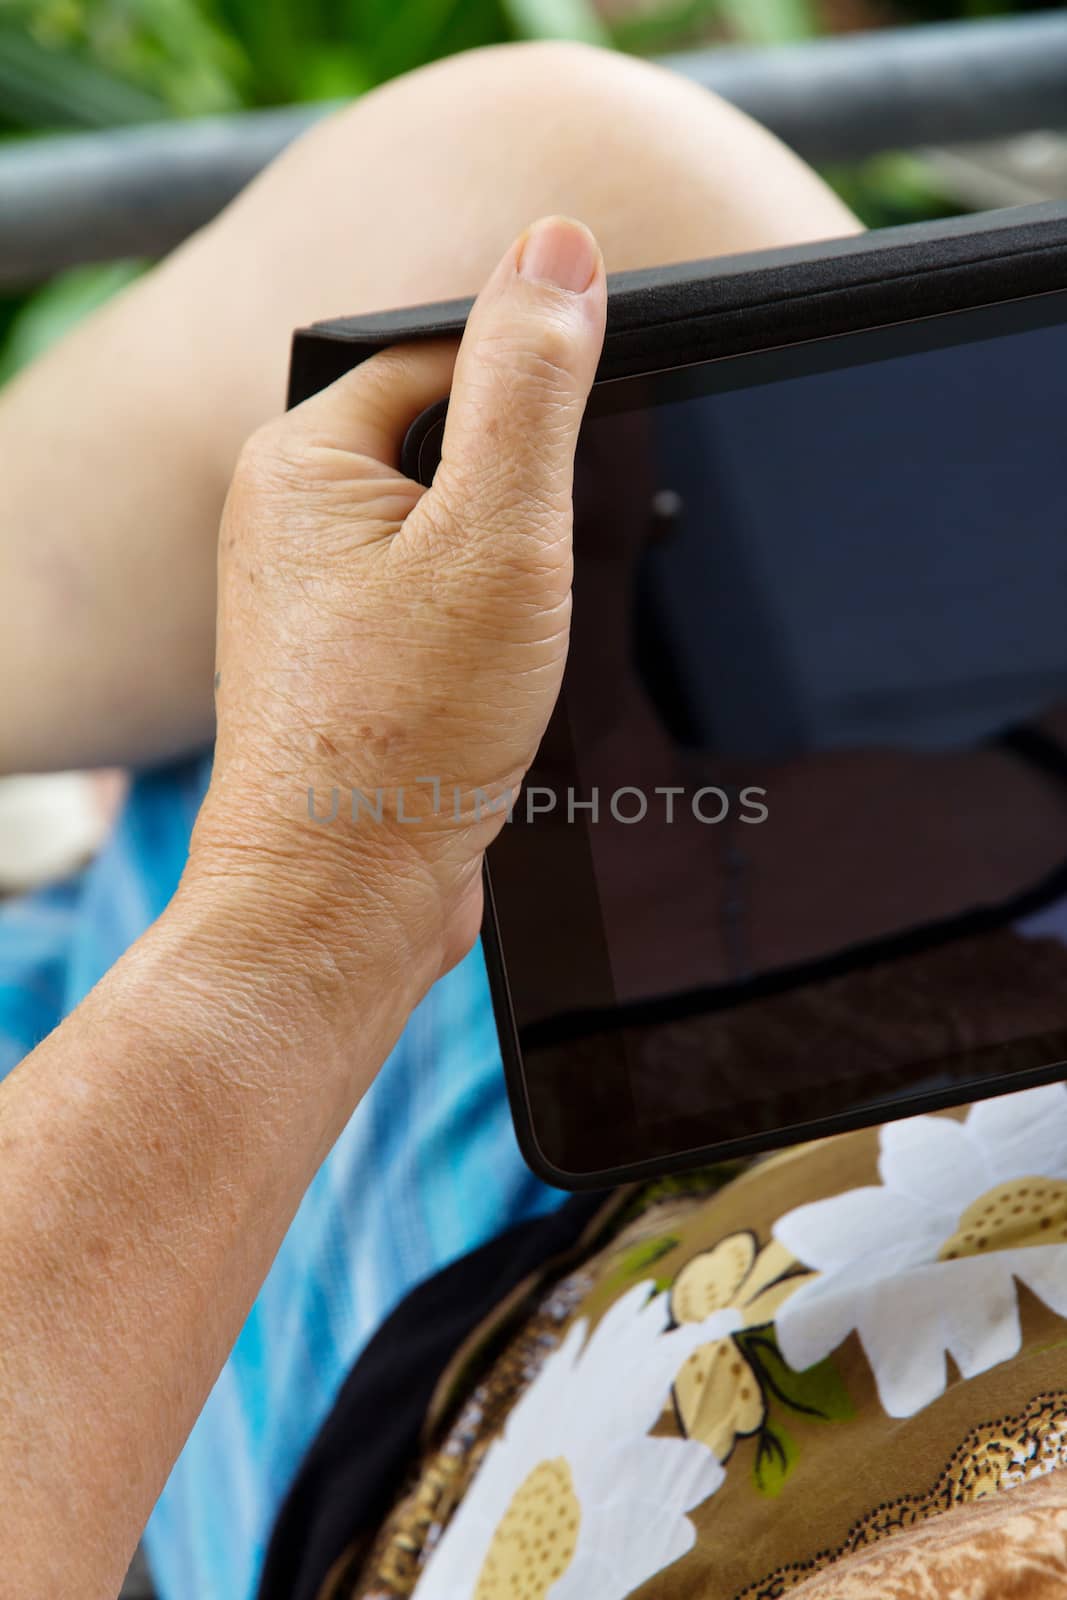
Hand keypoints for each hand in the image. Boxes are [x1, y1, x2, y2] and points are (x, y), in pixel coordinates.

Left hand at [186, 216, 605, 1025]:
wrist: (344, 900)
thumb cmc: (406, 732)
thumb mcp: (498, 534)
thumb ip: (530, 385)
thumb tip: (558, 249)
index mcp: (303, 458)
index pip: (446, 358)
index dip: (535, 404)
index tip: (582, 475)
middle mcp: (292, 519)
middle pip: (455, 449)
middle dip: (527, 506)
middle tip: (541, 584)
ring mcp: (316, 597)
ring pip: (458, 536)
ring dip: (514, 578)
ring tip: (508, 652)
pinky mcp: (350, 664)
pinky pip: (442, 606)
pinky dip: (489, 633)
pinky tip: (497, 687)